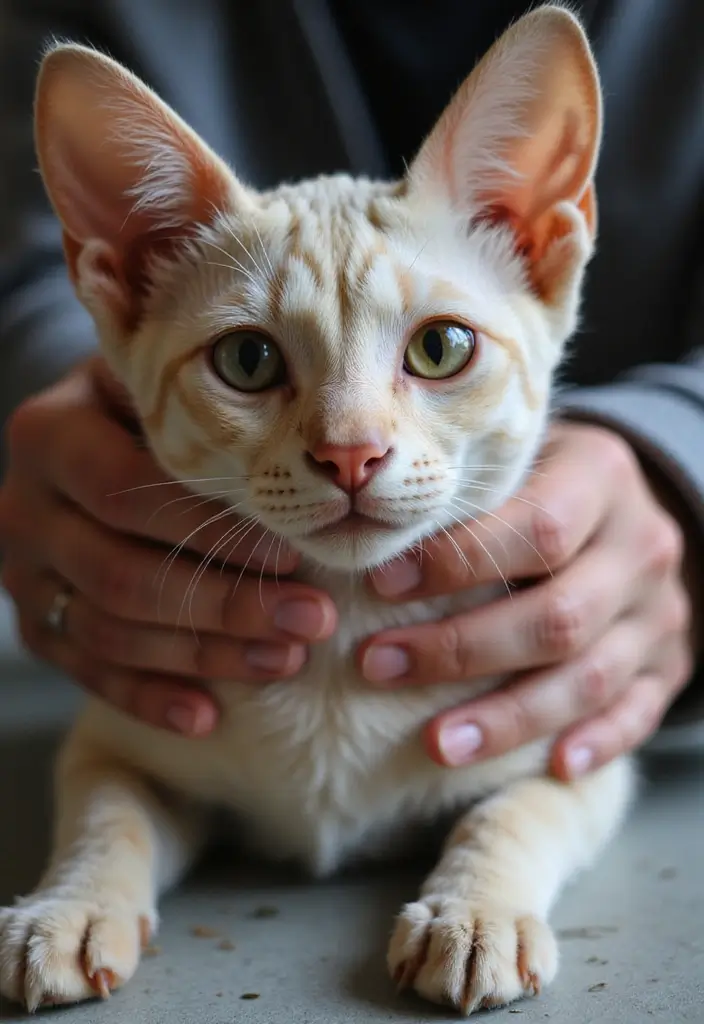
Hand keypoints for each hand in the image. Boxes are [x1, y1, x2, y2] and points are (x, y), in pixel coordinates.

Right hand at [0, 357, 335, 734]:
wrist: (83, 445)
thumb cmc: (147, 412)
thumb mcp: (164, 389)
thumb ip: (207, 412)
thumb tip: (315, 452)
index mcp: (50, 434)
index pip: (130, 493)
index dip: (214, 531)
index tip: (293, 553)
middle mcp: (23, 508)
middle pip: (123, 574)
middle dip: (226, 603)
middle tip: (313, 619)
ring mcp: (23, 574)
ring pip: (111, 632)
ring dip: (204, 655)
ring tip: (286, 659)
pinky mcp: (36, 623)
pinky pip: (88, 673)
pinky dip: (148, 698)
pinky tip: (208, 716)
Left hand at [361, 422, 695, 779]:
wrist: (632, 510)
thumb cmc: (545, 482)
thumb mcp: (517, 458)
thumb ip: (467, 488)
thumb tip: (367, 534)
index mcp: (601, 477)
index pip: (537, 528)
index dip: (457, 561)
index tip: (382, 586)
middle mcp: (640, 547)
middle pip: (558, 616)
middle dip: (461, 650)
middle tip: (379, 666)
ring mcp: (659, 613)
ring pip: (590, 679)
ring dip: (509, 718)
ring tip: (437, 743)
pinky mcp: (668, 664)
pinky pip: (640, 713)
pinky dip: (598, 743)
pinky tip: (552, 766)